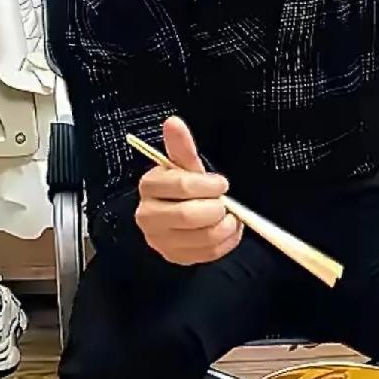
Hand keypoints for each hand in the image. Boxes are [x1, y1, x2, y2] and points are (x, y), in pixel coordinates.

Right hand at [135, 116, 241, 264]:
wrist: (175, 216)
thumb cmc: (181, 188)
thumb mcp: (183, 166)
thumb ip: (181, 146)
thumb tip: (174, 122)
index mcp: (149, 186)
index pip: (180, 185)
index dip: (207, 184)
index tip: (221, 183)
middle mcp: (148, 215)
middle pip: (188, 215)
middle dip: (215, 208)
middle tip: (224, 203)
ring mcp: (160, 240)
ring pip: (201, 237)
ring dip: (224, 226)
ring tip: (229, 216)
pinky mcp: (175, 257)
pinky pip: (208, 254)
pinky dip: (226, 242)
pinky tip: (227, 230)